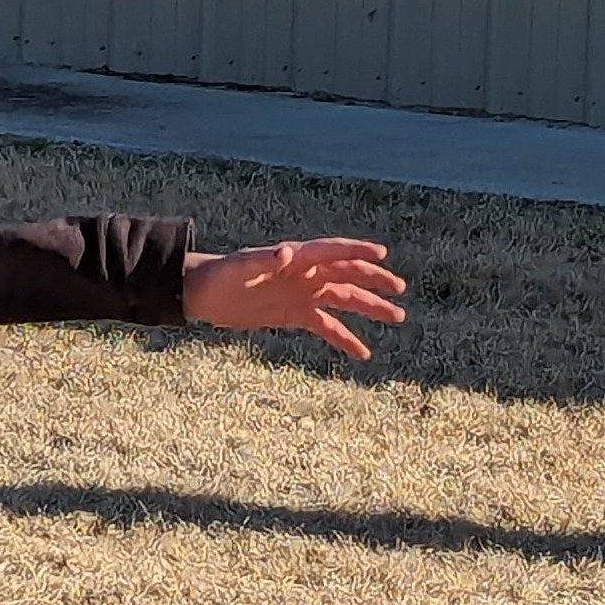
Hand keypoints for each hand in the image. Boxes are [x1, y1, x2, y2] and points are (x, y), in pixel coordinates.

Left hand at [183, 238, 407, 359]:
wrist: (205, 294)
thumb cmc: (222, 275)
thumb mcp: (242, 267)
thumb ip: (265, 260)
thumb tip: (287, 253)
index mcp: (297, 258)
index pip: (333, 252)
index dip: (357, 252)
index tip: (381, 255)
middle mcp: (306, 274)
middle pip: (347, 275)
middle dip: (374, 281)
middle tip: (399, 289)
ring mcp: (304, 294)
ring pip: (345, 300)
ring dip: (370, 308)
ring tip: (397, 317)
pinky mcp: (296, 314)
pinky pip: (327, 326)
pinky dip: (346, 339)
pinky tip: (363, 353)